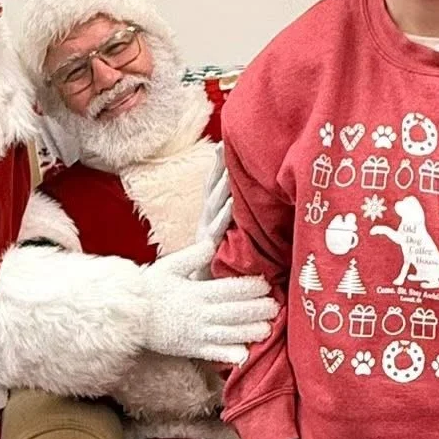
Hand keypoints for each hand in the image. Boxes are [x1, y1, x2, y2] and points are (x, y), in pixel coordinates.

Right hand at [140, 255, 274, 364]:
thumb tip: (213, 243)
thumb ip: (193, 255)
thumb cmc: (149, 288)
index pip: (232, 289)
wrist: (127, 316)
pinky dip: (229, 355)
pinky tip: (244, 354)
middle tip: (275, 306)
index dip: (252, 288)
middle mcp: (200, 314)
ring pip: (230, 333)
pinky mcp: (191, 349)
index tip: (266, 285)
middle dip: (258, 309)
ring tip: (268, 329)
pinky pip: (214, 354)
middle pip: (236, 311)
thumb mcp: (169, 265)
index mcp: (197, 292)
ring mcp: (196, 334)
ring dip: (251, 331)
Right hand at [193, 145, 232, 262]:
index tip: (222, 143)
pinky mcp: (208, 250)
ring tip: (229, 170)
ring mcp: (205, 234)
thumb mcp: (221, 240)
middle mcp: (205, 222)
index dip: (216, 166)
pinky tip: (230, 205)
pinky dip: (222, 217)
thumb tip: (243, 204)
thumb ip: (230, 223)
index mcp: (208, 217)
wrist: (195, 295)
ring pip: (213, 206)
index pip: (211, 186)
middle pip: (211, 190)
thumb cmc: (212, 269)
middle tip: (223, 145)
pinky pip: (217, 231)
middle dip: (217, 168)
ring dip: (221, 187)